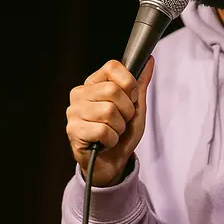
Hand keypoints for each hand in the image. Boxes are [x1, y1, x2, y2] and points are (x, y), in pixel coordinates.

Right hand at [65, 57, 154, 185]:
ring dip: (119, 127)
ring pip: (109, 111)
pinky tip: (105, 142)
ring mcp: (74, 112)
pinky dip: (111, 140)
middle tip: (121, 121)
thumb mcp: (136, 106)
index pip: (112, 67)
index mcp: (93, 83)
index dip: (129, 84)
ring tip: (113, 132)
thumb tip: (150, 60)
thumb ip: (140, 84)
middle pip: (113, 90)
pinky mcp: (73, 131)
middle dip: (127, 110)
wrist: (113, 163)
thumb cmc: (122, 133)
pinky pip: (103, 131)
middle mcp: (79, 94)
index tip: (131, 99)